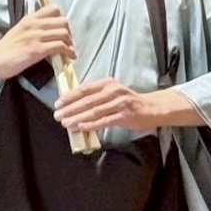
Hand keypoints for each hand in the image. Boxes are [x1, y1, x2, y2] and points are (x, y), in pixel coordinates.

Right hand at [0, 5, 75, 79]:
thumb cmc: (5, 49)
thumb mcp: (19, 31)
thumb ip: (32, 29)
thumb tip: (47, 33)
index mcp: (30, 19)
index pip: (53, 8)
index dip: (62, 19)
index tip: (62, 30)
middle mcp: (34, 24)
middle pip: (63, 21)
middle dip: (69, 32)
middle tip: (68, 42)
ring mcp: (36, 36)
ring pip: (64, 33)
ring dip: (70, 43)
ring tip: (70, 51)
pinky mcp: (37, 49)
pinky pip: (60, 46)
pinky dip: (69, 51)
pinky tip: (70, 57)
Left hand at [53, 77, 204, 130]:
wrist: (152, 108)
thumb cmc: (128, 102)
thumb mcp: (112, 93)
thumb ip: (95, 96)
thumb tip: (73, 105)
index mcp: (107, 83)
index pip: (84, 88)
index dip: (69, 96)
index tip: (58, 103)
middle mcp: (113, 90)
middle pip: (87, 100)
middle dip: (70, 108)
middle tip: (57, 115)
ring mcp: (120, 102)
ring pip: (94, 110)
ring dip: (78, 117)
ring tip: (66, 122)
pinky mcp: (125, 114)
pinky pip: (105, 120)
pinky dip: (91, 124)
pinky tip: (81, 127)